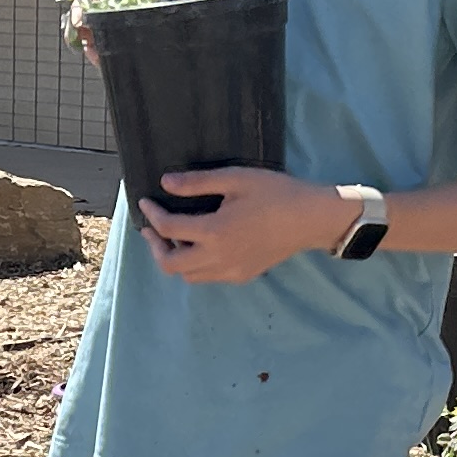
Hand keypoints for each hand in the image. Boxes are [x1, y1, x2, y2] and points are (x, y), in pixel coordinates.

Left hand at [137, 164, 341, 283]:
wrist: (310, 218)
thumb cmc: (275, 193)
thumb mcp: (235, 179)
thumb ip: (197, 183)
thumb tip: (166, 183)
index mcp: (215, 232)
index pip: (169, 228)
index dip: (152, 215)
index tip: (145, 202)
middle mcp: (218, 258)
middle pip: (170, 264)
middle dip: (155, 245)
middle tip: (152, 228)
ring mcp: (230, 271)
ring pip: (188, 276)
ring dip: (174, 258)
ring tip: (174, 237)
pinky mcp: (242, 276)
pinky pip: (207, 277)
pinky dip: (195, 265)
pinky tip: (200, 246)